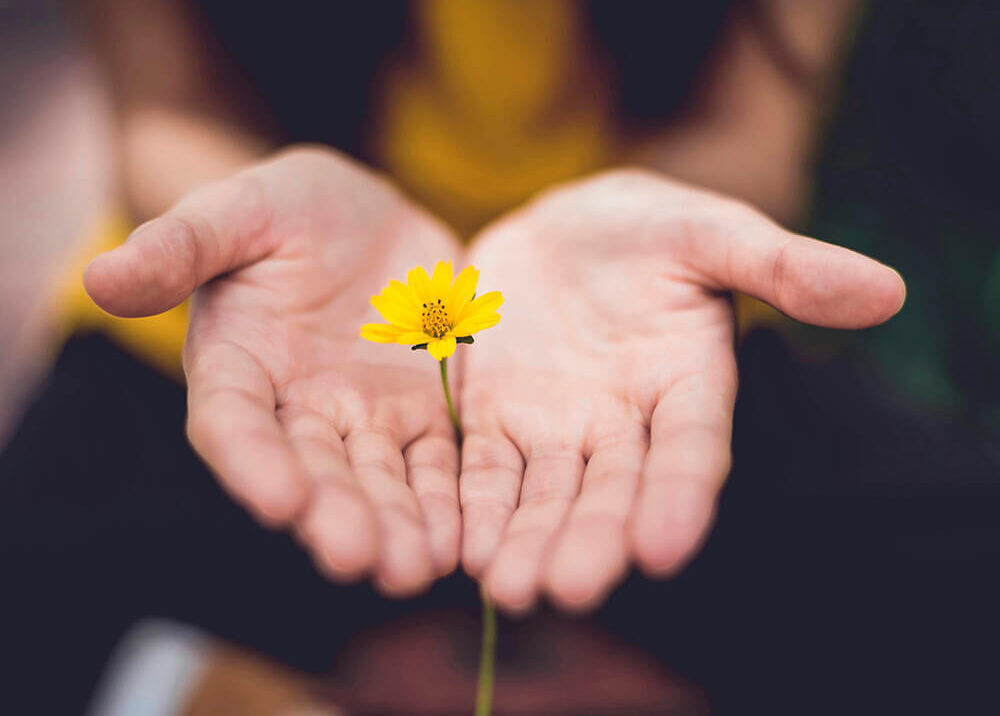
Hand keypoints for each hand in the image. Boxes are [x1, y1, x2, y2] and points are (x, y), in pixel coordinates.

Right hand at [85, 147, 462, 594]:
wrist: (365, 216)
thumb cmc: (286, 208)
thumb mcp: (237, 210)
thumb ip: (180, 245)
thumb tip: (100, 276)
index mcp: (239, 365)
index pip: (234, 423)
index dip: (252, 462)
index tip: (279, 501)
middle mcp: (298, 408)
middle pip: (313, 471)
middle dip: (335, 515)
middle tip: (359, 559)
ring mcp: (364, 416)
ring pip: (379, 480)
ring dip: (396, 526)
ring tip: (415, 568)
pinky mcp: (422, 413)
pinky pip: (436, 463)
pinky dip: (447, 501)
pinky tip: (462, 540)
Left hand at [459, 169, 904, 611]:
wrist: (562, 229)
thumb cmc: (648, 228)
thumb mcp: (711, 232)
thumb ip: (783, 265)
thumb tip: (887, 290)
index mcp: (687, 383)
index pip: (691, 449)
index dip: (681, 496)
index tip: (664, 548)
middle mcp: (625, 423)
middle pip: (611, 490)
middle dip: (592, 539)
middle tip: (569, 589)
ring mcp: (558, 427)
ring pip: (545, 495)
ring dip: (528, 541)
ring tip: (509, 589)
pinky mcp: (496, 419)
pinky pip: (484, 469)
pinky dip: (474, 506)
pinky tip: (461, 547)